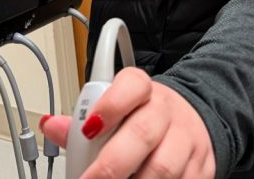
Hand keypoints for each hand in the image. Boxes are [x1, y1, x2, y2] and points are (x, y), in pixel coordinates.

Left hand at [40, 68, 215, 178]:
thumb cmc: (143, 117)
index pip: (131, 86)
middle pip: (142, 133)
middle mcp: (167, 111)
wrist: (191, 122)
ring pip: (163, 167)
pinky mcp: (202, 167)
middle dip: (111, 165)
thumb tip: (51, 126)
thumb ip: (81, 121)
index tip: (89, 129)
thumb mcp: (115, 109)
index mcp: (142, 90)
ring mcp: (187, 139)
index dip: (110, 105)